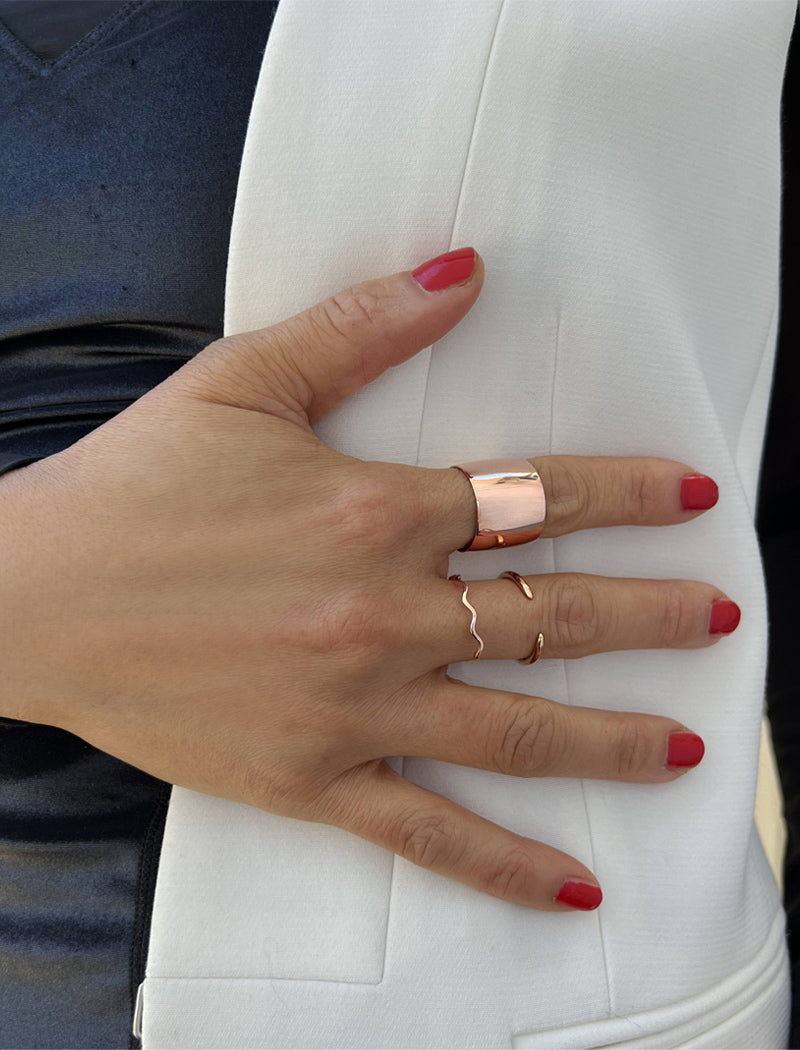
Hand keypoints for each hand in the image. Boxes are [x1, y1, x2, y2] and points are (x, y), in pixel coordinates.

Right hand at [0, 247, 733, 911]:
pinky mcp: (313, 779)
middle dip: (652, 615)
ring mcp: (355, 706)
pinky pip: (428, 832)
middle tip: (721, 618)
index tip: (692, 501)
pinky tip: (573, 887)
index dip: (629, 494)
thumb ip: (365, 325)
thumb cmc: (138, 485)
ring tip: (685, 746)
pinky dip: (505, 865)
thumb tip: (465, 269)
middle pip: (554, 616)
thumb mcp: (245, 381)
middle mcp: (384, 612)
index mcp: (377, 511)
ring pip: (518, 730)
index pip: (538, 498)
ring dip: (615, 736)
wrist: (38, 596)